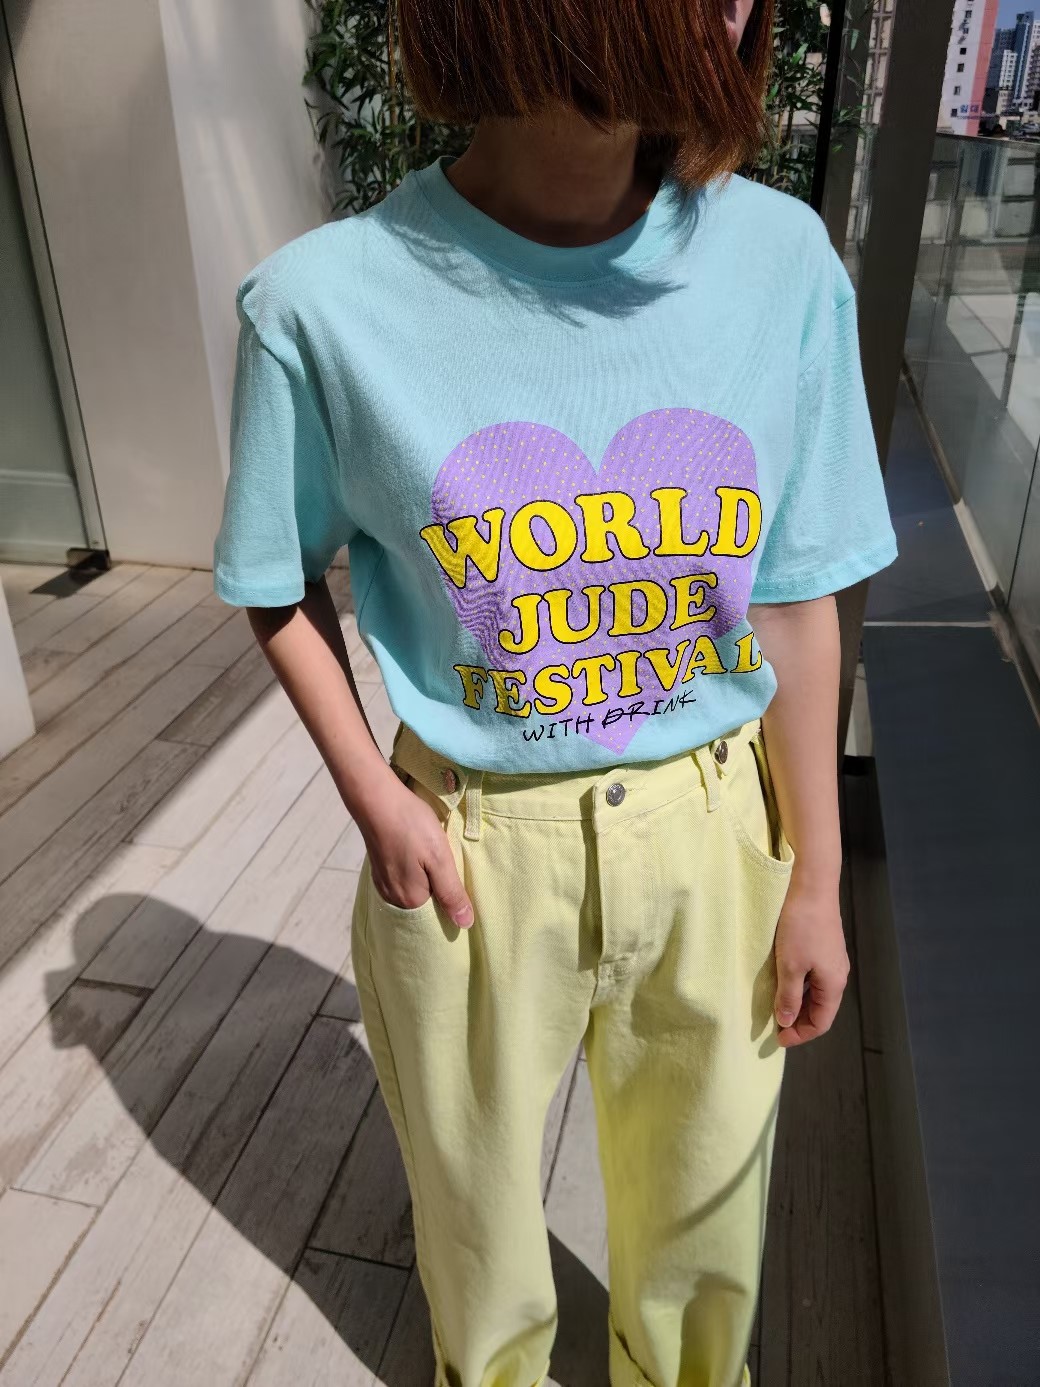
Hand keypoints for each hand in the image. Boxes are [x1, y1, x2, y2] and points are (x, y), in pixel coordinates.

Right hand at [359, 773, 474, 927]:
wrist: (376, 799)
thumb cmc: (411, 825)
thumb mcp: (439, 857)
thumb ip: (451, 892)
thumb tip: (465, 924)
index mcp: (410, 900)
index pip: (438, 914)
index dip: (452, 901)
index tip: (461, 882)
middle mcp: (393, 898)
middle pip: (425, 904)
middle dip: (439, 890)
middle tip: (449, 866)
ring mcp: (383, 883)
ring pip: (414, 890)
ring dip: (427, 880)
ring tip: (436, 860)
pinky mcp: (379, 869)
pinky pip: (403, 880)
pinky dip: (414, 872)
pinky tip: (419, 856)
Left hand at [772, 870, 848, 1047]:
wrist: (812, 887)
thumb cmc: (801, 927)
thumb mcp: (790, 966)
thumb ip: (789, 997)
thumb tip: (787, 1022)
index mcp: (833, 985)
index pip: (821, 1023)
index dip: (800, 1035)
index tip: (777, 1039)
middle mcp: (837, 975)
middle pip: (820, 1009)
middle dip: (798, 1021)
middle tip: (773, 1026)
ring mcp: (831, 960)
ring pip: (815, 993)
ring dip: (797, 1003)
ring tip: (775, 1006)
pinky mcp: (823, 947)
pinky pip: (813, 976)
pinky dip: (799, 986)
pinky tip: (782, 981)